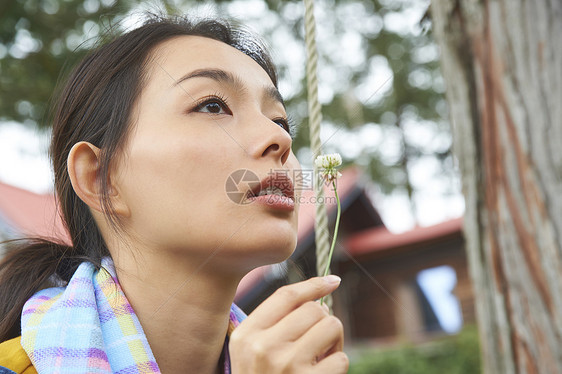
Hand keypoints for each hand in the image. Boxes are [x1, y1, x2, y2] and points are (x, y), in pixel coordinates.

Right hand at [229, 276, 347, 372]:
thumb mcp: (252, 352)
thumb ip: (276, 321)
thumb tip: (322, 295)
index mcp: (246, 335)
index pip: (286, 295)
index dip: (313, 284)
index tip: (333, 281)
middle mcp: (263, 348)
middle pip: (313, 309)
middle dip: (322, 321)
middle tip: (316, 341)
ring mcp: (287, 366)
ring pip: (331, 326)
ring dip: (333, 341)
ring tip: (319, 357)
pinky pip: (341, 359)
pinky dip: (336, 366)